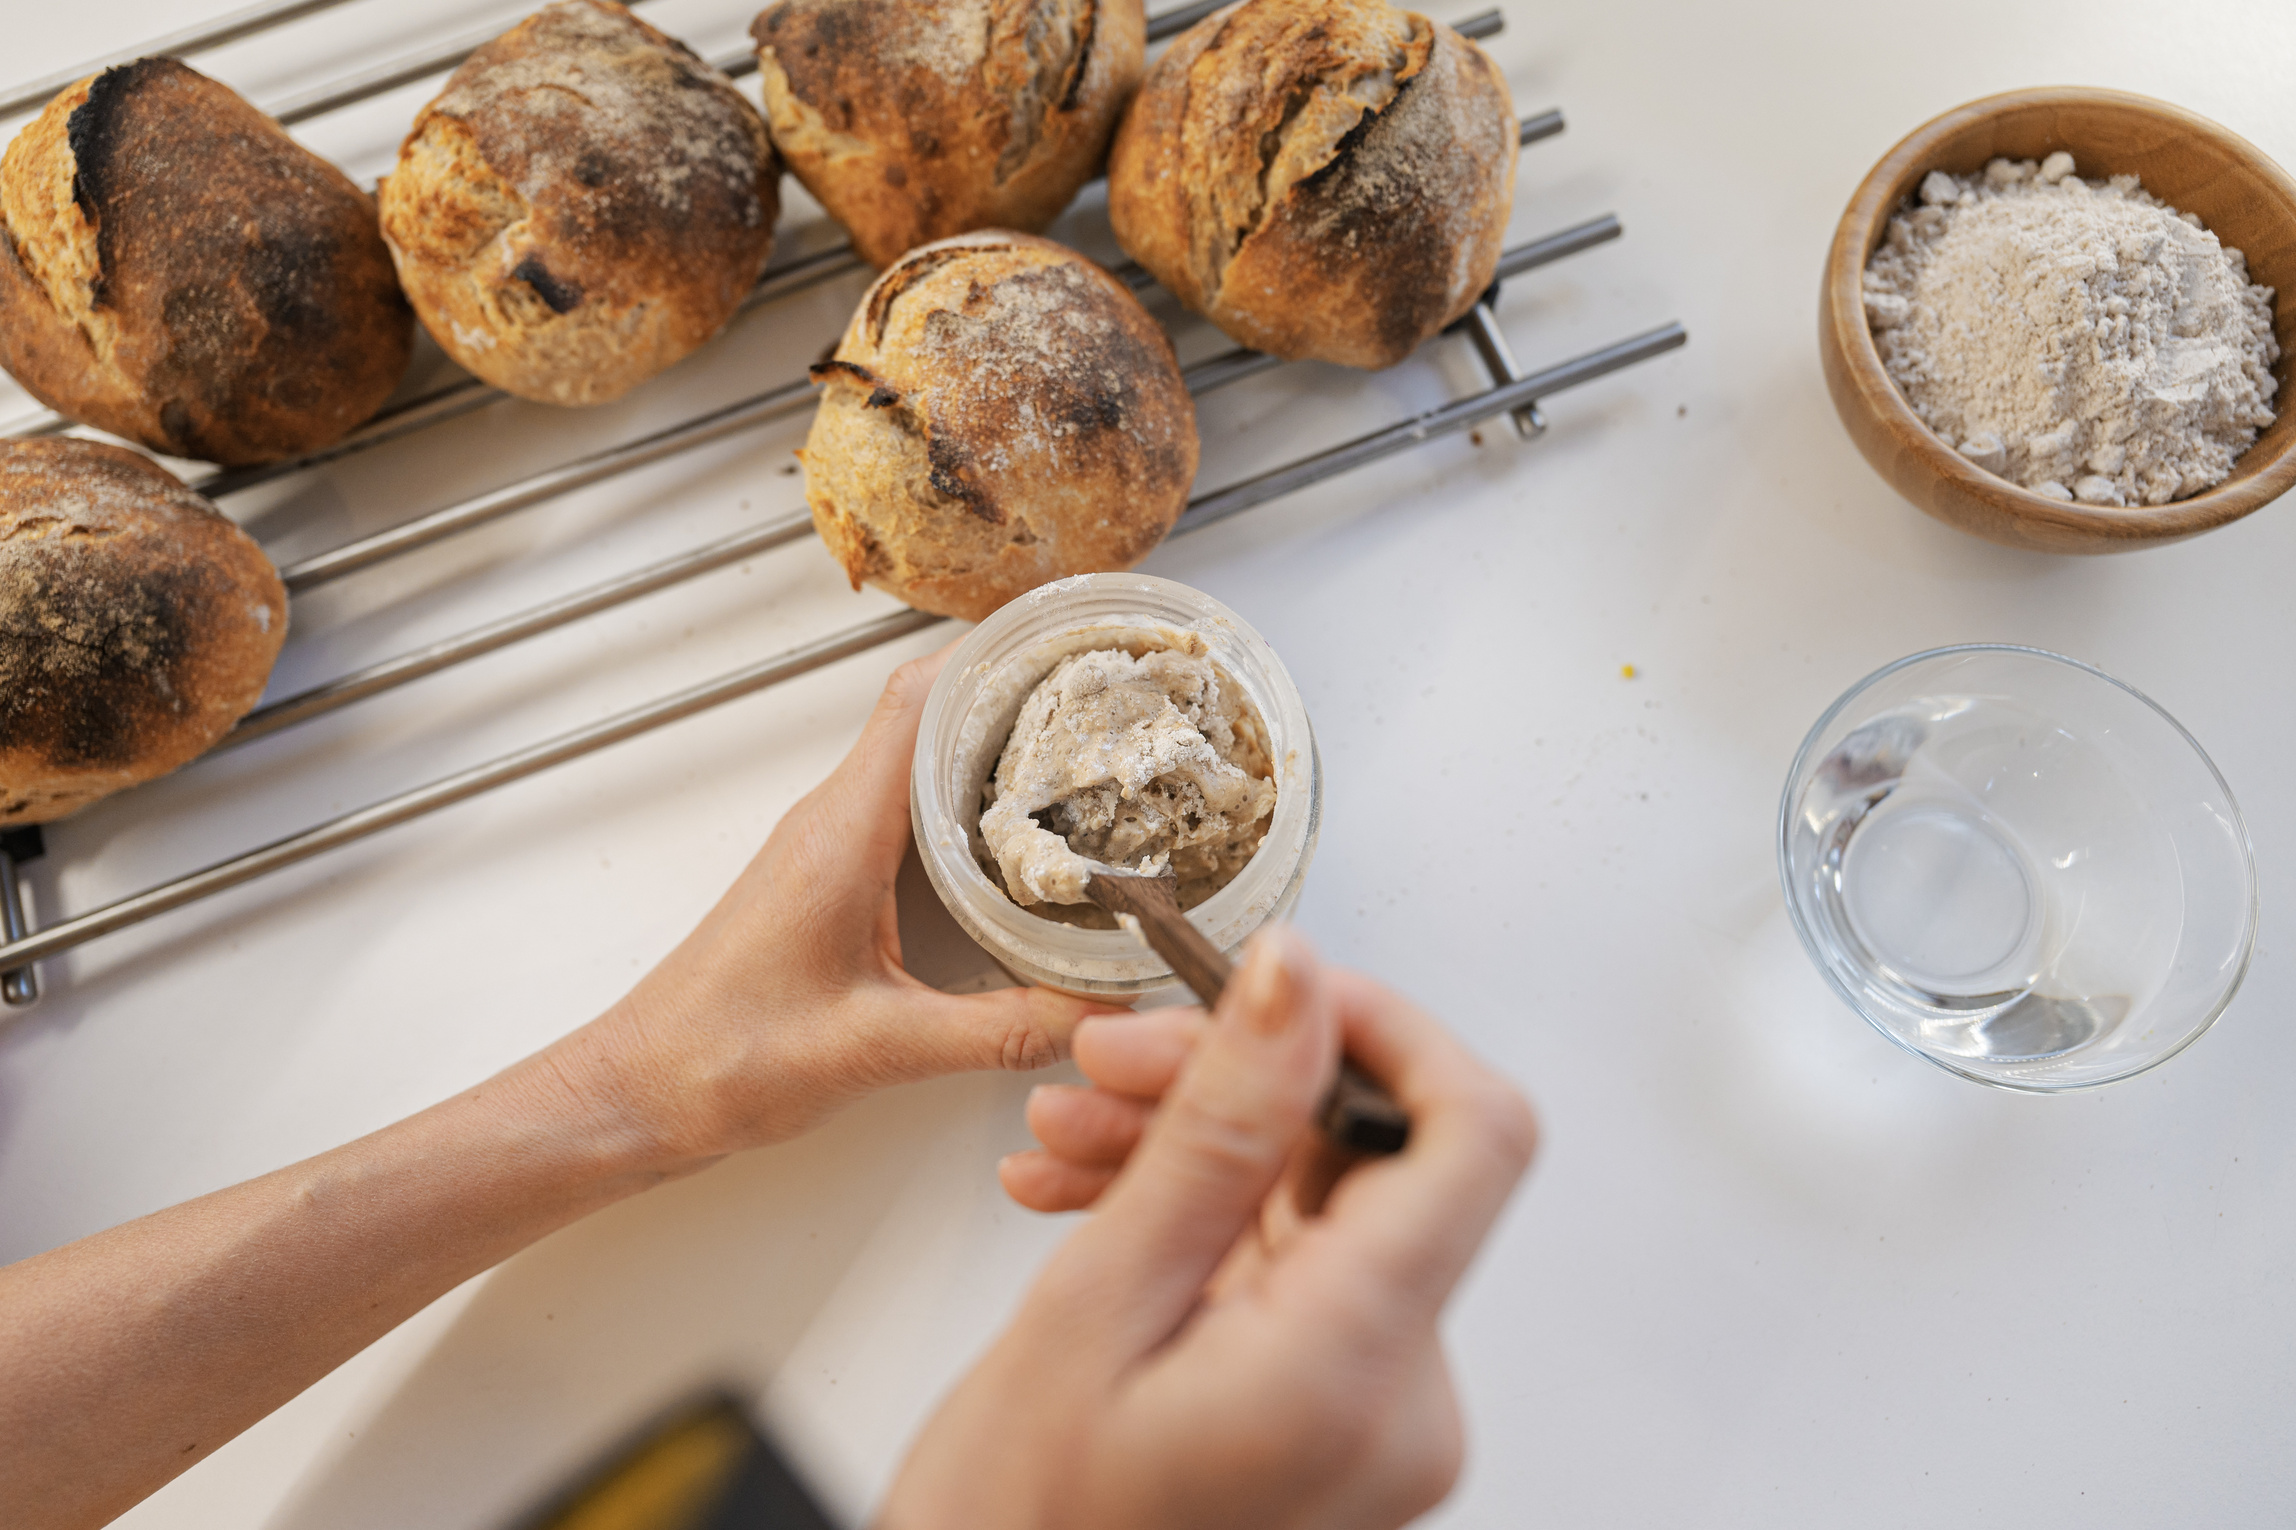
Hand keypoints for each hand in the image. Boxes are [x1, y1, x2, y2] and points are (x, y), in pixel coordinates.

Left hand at [541, 647, 1119, 1167]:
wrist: (639, 1094)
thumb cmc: (721, 1059)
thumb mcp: (881, 1048)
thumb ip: (1002, 1031)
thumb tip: (1100, 1012)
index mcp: (841, 832)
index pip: (920, 697)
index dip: (995, 655)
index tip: (1065, 643)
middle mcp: (833, 822)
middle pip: (930, 711)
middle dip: (1014, 690)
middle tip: (1099, 697)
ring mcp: (829, 846)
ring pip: (919, 758)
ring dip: (993, 743)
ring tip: (1078, 752)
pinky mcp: (830, 880)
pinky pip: (908, 809)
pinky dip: (966, 800)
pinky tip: (1017, 839)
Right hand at [882, 929, 1537, 1529]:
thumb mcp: (1095, 1307)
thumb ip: (1216, 1131)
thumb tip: (1297, 982)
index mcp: (1360, 1370)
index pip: (1471, 1132)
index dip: (1383, 1030)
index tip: (1274, 991)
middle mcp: (1402, 1400)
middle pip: (1372, 1157)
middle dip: (1237, 1084)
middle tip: (1108, 1064)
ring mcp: (1374, 1415)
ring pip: (1316, 1202)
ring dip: (1195, 1146)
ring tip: (1069, 1140)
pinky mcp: (1336, 1417)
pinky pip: (1290, 1267)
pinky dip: (1199, 1218)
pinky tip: (1097, 1198)